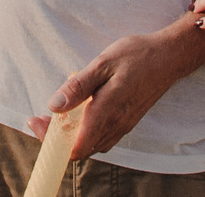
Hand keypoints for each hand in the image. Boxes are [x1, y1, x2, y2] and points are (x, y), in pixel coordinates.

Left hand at [26, 32, 184, 159]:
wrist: (169, 57)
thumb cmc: (137, 56)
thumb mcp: (103, 63)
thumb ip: (78, 87)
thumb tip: (54, 105)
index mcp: (108, 112)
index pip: (75, 146)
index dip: (51, 141)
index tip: (36, 122)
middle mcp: (116, 125)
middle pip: (80, 148)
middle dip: (56, 137)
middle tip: (40, 117)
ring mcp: (123, 126)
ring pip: (91, 144)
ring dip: (70, 135)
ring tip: (56, 116)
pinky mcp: (127, 121)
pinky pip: (102, 137)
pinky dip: (85, 131)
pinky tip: (79, 113)